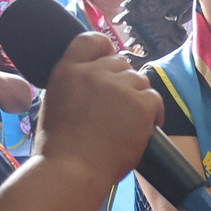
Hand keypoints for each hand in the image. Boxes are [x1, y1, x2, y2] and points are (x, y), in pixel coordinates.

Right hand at [34, 32, 163, 188]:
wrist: (72, 170)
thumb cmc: (59, 148)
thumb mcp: (55, 104)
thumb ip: (74, 85)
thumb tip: (92, 85)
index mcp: (69, 70)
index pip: (92, 40)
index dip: (104, 49)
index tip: (108, 61)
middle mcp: (95, 71)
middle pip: (121, 64)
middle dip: (122, 83)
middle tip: (117, 110)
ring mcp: (119, 86)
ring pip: (140, 81)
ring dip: (137, 99)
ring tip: (127, 124)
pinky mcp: (141, 104)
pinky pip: (155, 99)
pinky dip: (154, 114)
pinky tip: (144, 129)